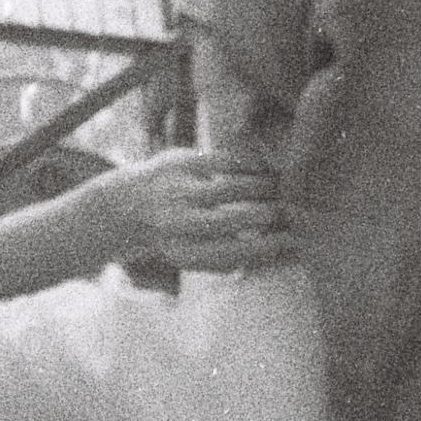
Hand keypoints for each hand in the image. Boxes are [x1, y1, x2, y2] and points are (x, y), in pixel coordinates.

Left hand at [102, 147, 294, 278]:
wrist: (123, 209)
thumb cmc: (174, 238)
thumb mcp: (195, 256)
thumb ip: (231, 258)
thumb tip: (281, 251)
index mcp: (184, 253)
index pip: (236, 252)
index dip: (270, 246)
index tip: (296, 240)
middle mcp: (178, 223)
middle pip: (236, 218)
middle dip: (271, 214)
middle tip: (295, 211)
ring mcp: (176, 190)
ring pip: (232, 187)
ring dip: (264, 187)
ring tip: (283, 189)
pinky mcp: (177, 162)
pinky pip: (222, 162)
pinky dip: (247, 166)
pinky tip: (264, 170)